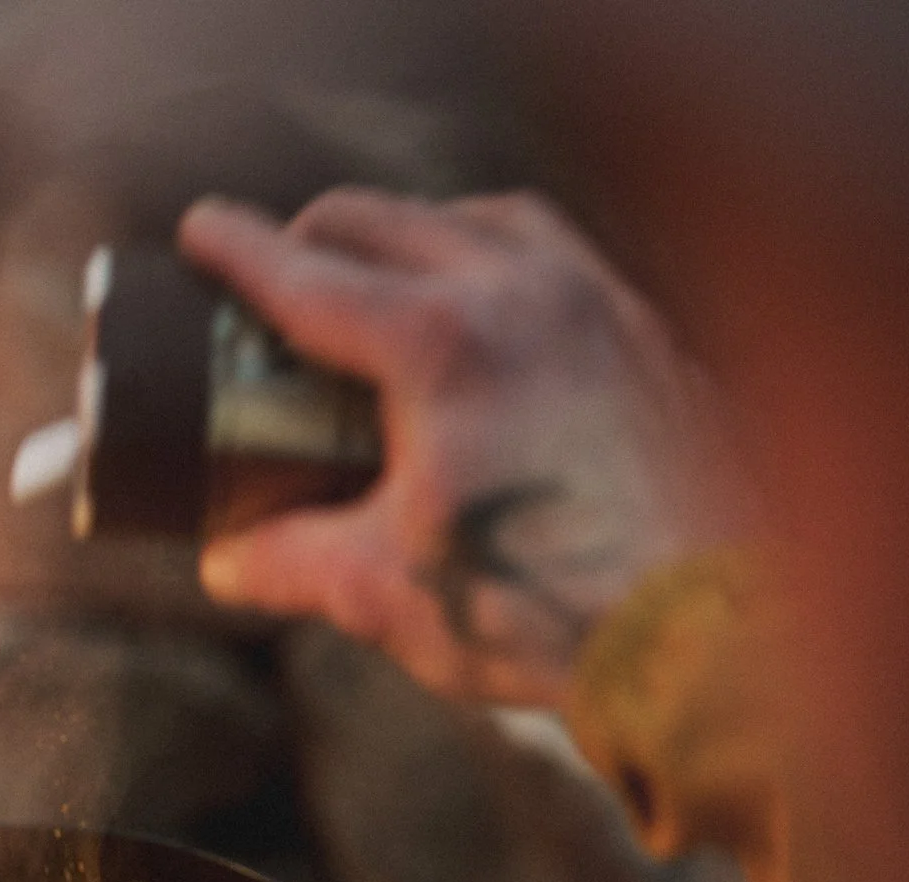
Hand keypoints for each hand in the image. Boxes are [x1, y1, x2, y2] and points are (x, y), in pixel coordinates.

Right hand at [180, 189, 747, 704]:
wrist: (710, 632)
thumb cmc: (546, 610)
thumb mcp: (382, 591)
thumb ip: (288, 561)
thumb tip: (229, 558)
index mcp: (437, 344)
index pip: (305, 274)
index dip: (236, 251)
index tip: (198, 231)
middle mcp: (519, 294)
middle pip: (385, 222)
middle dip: (315, 236)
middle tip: (277, 274)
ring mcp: (597, 304)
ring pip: (480, 220)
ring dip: (414, 234)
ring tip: (384, 278)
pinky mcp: (649, 336)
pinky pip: (560, 258)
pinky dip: (501, 260)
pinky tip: (492, 309)